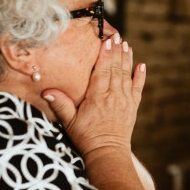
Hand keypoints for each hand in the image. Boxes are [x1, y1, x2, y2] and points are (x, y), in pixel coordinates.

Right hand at [42, 35, 146, 157]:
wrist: (107, 152)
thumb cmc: (86, 137)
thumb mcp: (69, 122)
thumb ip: (61, 105)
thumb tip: (47, 91)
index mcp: (98, 97)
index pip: (102, 71)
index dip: (105, 55)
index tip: (106, 41)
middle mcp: (114, 96)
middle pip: (115, 69)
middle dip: (116, 52)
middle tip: (118, 37)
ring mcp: (125, 101)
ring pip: (127, 75)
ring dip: (127, 59)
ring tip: (127, 45)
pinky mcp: (132, 107)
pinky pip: (138, 88)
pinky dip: (140, 76)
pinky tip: (142, 65)